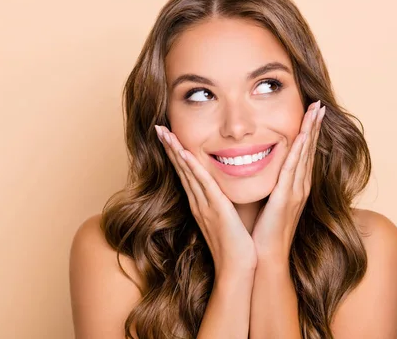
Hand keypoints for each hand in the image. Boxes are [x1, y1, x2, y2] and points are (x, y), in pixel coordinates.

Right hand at [155, 125, 257, 276]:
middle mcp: (198, 202)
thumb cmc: (236, 246)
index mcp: (202, 203)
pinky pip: (202, 183)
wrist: (238, 268)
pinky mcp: (215, 208)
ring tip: (164, 133)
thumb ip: (223, 205)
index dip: (177, 154)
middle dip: (170, 147)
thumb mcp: (227, 219)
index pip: (187, 173)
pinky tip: (184, 153)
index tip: (169, 136)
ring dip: (175, 151)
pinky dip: (192, 167)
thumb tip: (225, 193)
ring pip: (187, 172)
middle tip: (159, 127)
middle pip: (181, 169)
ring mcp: (204, 205)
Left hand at [250, 100, 325, 261]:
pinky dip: (299, 150)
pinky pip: (293, 168)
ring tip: (316, 111)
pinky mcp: (287, 198)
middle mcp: (299, 187)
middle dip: (314, 125)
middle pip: (309, 149)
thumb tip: (261, 169)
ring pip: (304, 154)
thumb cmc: (264, 231)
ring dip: (310, 131)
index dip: (308, 132)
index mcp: (295, 187)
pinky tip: (302, 135)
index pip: (303, 153)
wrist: (266, 255)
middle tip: (319, 104)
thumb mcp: (270, 203)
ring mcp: (296, 191)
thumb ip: (271, 186)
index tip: (311, 113)